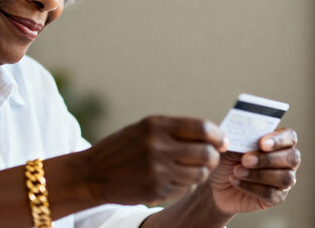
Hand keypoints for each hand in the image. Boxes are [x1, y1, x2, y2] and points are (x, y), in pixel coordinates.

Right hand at [80, 115, 228, 204]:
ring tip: (190, 169)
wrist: (92, 174)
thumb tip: (214, 136)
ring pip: (199, 174)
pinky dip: (186, 185)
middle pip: (206, 153)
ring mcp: (157, 170)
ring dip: (200, 172)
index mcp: (156, 125)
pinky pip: (185, 188)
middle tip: (210, 157)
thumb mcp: (144, 129)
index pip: (201, 128)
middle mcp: (158, 146)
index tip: (221, 140)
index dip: (217, 135)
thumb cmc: (122, 148)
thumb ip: (175, 130)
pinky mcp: (156, 190)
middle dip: (213, 156)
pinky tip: (174, 179)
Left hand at [207, 128, 300, 213]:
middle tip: (245, 159)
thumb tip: (245, 127)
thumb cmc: (226, 158)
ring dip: (259, 174)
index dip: (279, 139)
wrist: (215, 181)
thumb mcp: (230, 143)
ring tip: (237, 170)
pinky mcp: (275, 198)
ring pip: (285, 178)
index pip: (290, 137)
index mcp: (277, 142)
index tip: (261, 143)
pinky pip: (271, 194)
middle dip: (268, 159)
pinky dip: (251, 187)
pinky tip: (235, 180)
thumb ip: (240, 134)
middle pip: (292, 158)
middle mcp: (285, 161)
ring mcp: (282, 181)